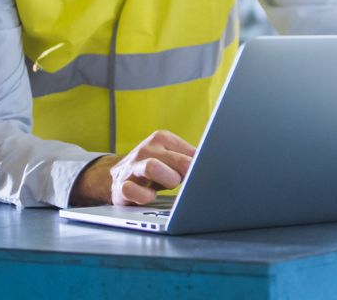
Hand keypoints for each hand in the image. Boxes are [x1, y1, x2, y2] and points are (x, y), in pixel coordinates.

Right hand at [69, 130, 195, 206]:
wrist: (121, 177)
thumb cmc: (156, 169)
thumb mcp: (172, 158)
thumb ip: (191, 158)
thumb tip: (215, 163)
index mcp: (161, 138)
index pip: (188, 151)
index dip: (199, 165)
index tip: (205, 173)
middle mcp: (145, 150)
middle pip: (175, 159)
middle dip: (186, 172)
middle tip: (190, 180)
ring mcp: (131, 167)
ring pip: (151, 167)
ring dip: (167, 179)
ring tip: (172, 184)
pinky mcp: (121, 187)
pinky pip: (132, 190)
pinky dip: (144, 196)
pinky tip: (150, 197)